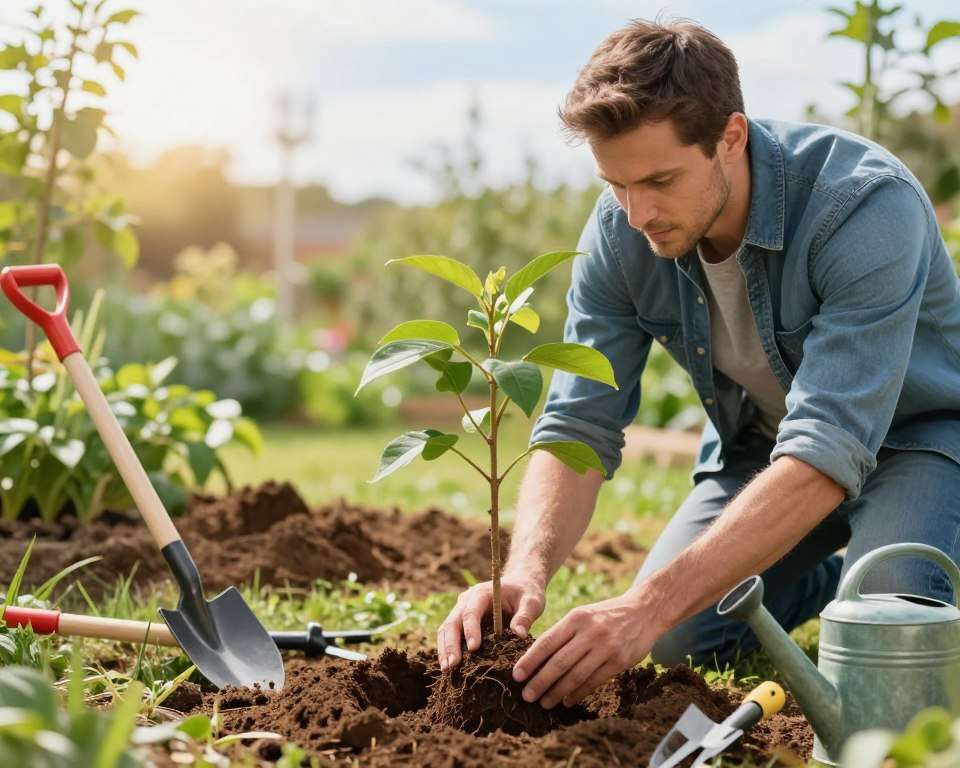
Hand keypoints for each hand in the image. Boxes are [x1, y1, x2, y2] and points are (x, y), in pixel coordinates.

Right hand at [437, 572, 545, 670]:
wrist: (520, 586)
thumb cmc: (526, 593)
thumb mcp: (532, 602)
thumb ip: (525, 616)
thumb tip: (519, 635)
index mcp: (482, 593)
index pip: (471, 611)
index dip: (470, 629)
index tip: (474, 648)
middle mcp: (466, 601)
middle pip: (452, 622)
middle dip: (451, 644)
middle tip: (452, 665)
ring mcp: (461, 611)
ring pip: (446, 629)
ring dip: (445, 650)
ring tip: (447, 670)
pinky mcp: (462, 622)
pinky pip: (449, 636)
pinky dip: (447, 651)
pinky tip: (449, 668)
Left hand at [511, 588, 661, 707]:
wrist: (644, 610)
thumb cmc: (606, 614)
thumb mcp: (583, 615)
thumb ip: (563, 633)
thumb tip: (537, 658)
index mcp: (576, 618)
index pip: (546, 642)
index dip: (530, 661)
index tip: (516, 675)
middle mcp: (589, 632)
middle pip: (559, 662)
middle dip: (540, 681)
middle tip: (526, 696)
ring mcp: (606, 647)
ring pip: (575, 675)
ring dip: (557, 692)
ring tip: (544, 702)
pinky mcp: (619, 661)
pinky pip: (594, 681)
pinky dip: (578, 693)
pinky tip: (567, 701)